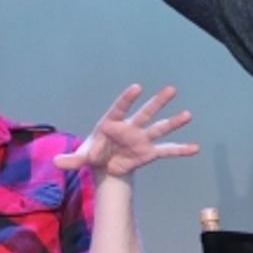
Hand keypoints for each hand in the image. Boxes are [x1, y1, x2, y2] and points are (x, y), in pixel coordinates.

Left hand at [54, 84, 198, 177]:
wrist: (106, 164)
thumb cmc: (93, 154)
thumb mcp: (81, 157)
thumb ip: (72, 159)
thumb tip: (57, 162)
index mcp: (113, 123)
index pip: (120, 108)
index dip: (128, 98)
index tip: (137, 88)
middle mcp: (131, 128)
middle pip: (146, 112)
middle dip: (158, 102)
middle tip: (171, 89)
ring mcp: (142, 139)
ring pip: (159, 128)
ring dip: (173, 122)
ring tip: (188, 115)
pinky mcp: (149, 152)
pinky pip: (167, 150)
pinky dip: (181, 150)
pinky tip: (195, 148)